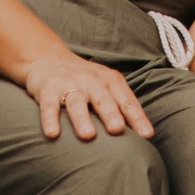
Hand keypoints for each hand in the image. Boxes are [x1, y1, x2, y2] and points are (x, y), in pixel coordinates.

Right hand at [21, 50, 152, 141]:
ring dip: (82, 119)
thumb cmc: (86, 79)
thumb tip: (143, 135)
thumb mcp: (107, 86)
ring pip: (77, 102)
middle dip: (111, 114)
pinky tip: (52, 133)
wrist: (49, 59)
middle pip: (103, 99)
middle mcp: (92, 81)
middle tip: (117, 130)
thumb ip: (122, 106)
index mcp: (111, 81)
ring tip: (88, 136)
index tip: (146, 135)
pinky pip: (49, 106)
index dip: (137, 118)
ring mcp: (70, 84)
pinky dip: (50, 119)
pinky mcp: (48, 89)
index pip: (126, 101)